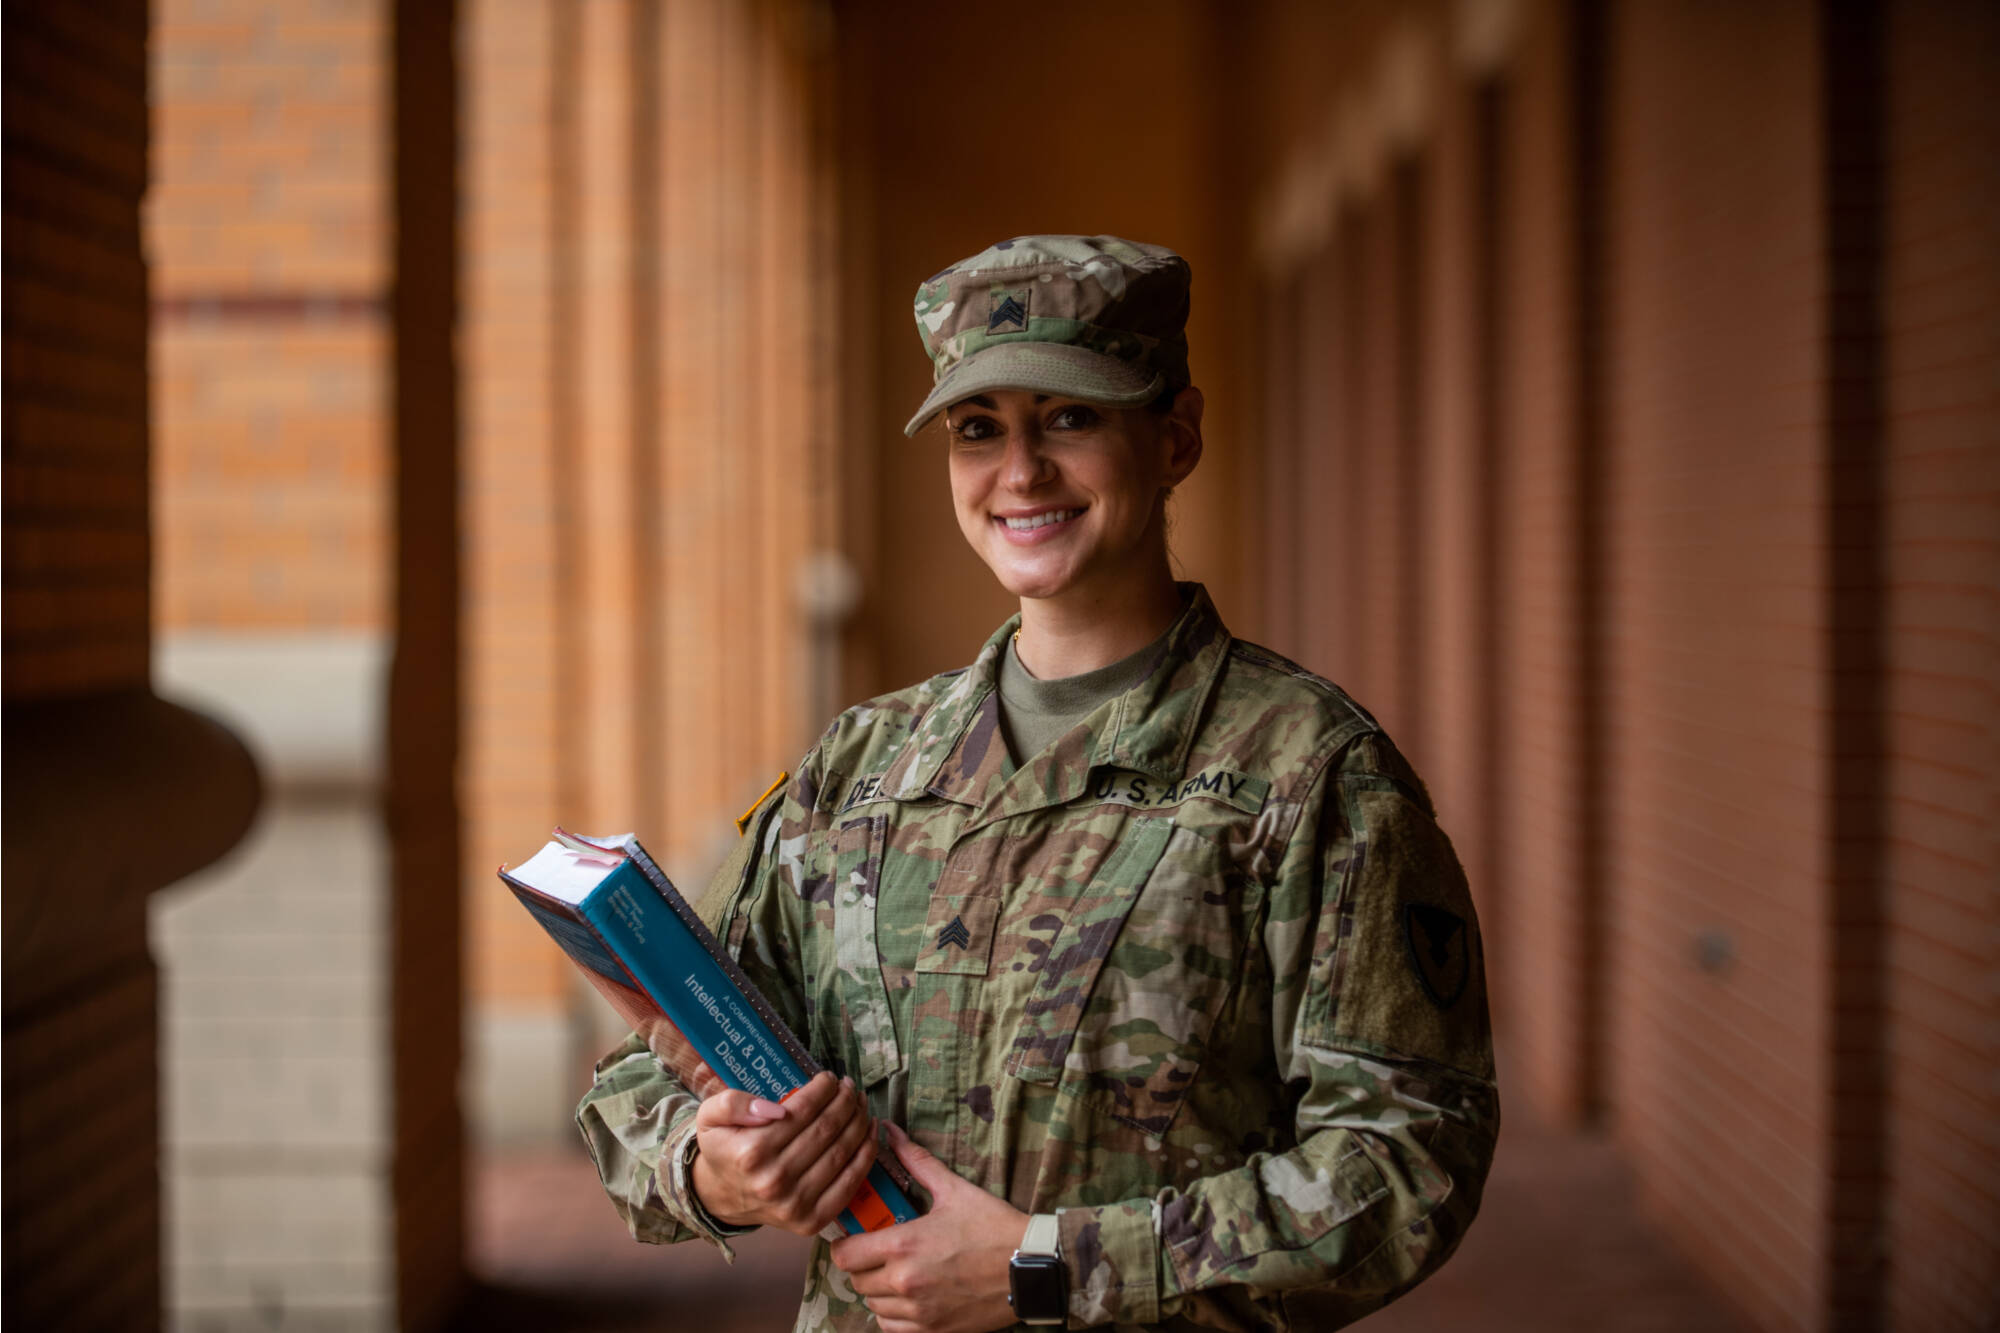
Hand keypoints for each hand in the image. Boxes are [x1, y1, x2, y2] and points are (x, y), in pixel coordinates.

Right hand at [689, 1071, 877, 1234]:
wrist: (722, 1197)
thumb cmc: (723, 1149)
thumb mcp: (710, 1117)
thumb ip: (732, 1103)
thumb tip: (775, 1109)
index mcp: (751, 1152)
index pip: (802, 1110)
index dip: (823, 1089)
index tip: (829, 1078)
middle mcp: (774, 1181)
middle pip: (827, 1129)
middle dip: (845, 1101)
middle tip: (849, 1086)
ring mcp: (795, 1205)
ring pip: (842, 1152)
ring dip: (859, 1121)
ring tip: (860, 1104)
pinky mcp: (811, 1221)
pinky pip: (851, 1182)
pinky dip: (866, 1154)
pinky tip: (870, 1132)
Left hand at [829, 1122, 1027, 1332]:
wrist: (1031, 1267)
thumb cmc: (993, 1226)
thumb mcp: (954, 1189)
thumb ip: (916, 1161)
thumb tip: (889, 1131)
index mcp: (903, 1245)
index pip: (845, 1254)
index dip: (845, 1243)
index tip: (856, 1236)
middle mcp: (904, 1282)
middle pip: (856, 1280)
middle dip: (863, 1264)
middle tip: (880, 1251)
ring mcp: (918, 1311)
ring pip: (872, 1304)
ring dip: (878, 1289)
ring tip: (897, 1272)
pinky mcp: (932, 1330)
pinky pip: (891, 1327)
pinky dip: (892, 1315)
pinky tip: (908, 1297)